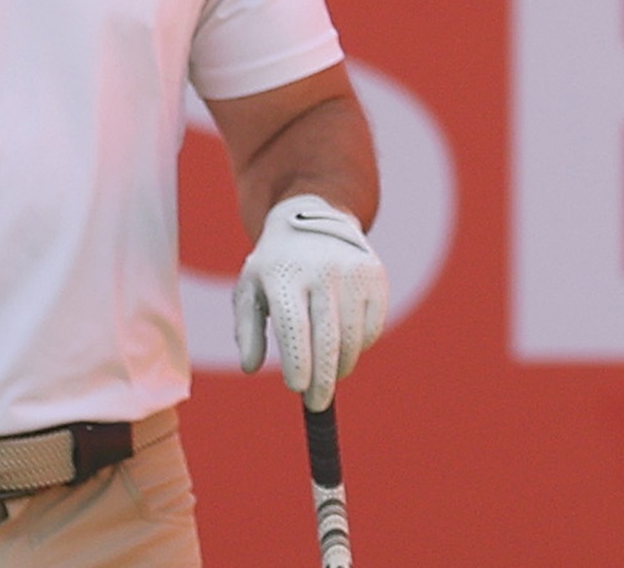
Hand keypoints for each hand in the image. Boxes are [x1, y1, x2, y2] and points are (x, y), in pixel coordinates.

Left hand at [235, 193, 388, 410]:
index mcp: (283, 275)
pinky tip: (343, 348)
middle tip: (316, 404)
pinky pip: (372, 328)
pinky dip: (358, 347)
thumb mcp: (251, 290)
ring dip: (340, 366)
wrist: (311, 221)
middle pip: (326, 338)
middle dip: (322, 379)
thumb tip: (249, 367)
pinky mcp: (375, 278)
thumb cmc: (275, 267)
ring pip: (352, 338)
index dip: (297, 361)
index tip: (296, 389)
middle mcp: (320, 271)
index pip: (293, 326)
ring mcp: (352, 274)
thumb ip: (248, 330)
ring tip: (326, 377)